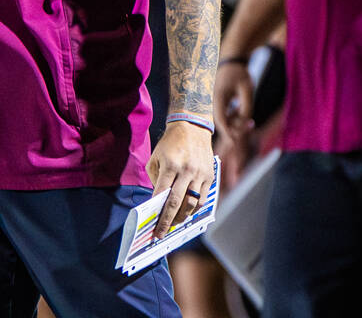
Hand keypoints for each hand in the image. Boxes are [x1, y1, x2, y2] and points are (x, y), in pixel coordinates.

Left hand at [147, 120, 214, 238]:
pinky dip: (194, 209)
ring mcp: (200, 175)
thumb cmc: (170, 144)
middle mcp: (186, 171)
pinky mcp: (210, 176)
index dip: (157, 212)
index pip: (162, 194)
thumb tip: (156, 201)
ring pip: (192, 204)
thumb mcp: (156, 157)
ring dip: (182, 218)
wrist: (192, 128)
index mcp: (171, 165)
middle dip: (168, 221)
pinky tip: (186, 214)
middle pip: (177, 203)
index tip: (152, 225)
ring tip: (173, 224)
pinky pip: (202, 199)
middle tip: (161, 233)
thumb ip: (155, 179)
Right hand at [214, 59, 254, 141]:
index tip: (234, 142)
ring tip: (250, 120)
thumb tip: (246, 121)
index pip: (221, 119)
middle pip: (223, 122)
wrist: (231, 62)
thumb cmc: (239, 73)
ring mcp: (215, 103)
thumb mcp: (247, 89)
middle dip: (236, 128)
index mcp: (218, 97)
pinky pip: (226, 116)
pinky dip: (234, 118)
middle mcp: (213, 102)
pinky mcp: (219, 104)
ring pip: (225, 120)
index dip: (227, 132)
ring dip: (236, 123)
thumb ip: (247, 106)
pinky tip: (243, 115)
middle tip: (252, 124)